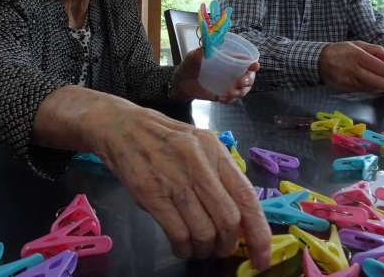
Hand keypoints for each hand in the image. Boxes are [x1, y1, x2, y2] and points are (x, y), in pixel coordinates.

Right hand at [89, 98, 270, 269]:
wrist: (121, 126)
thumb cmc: (164, 137)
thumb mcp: (199, 145)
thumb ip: (219, 174)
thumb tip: (240, 216)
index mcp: (215, 151)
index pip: (246, 196)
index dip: (258, 232)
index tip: (262, 257)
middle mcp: (198, 164)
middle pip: (228, 219)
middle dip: (228, 244)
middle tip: (222, 249)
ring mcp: (173, 179)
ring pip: (203, 231)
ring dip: (205, 249)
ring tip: (199, 248)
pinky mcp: (151, 194)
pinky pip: (178, 234)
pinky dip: (184, 248)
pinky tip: (181, 246)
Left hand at [170, 48, 259, 103]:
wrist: (180, 83)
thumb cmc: (189, 66)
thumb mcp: (194, 56)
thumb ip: (201, 51)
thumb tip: (208, 45)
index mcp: (228, 61)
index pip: (246, 62)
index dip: (253, 64)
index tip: (254, 65)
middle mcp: (231, 73)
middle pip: (249, 77)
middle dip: (248, 81)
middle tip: (240, 83)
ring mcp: (227, 85)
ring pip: (243, 90)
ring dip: (240, 92)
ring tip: (229, 93)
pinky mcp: (222, 95)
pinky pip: (231, 99)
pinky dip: (229, 99)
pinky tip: (220, 98)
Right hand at [319, 41, 383, 92]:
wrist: (319, 61)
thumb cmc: (341, 50)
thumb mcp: (358, 44)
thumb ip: (376, 50)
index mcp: (357, 55)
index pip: (378, 67)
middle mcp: (352, 69)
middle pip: (375, 81)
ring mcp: (347, 80)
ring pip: (369, 87)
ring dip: (380, 88)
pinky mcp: (344, 88)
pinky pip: (362, 90)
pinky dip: (370, 89)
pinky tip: (375, 86)